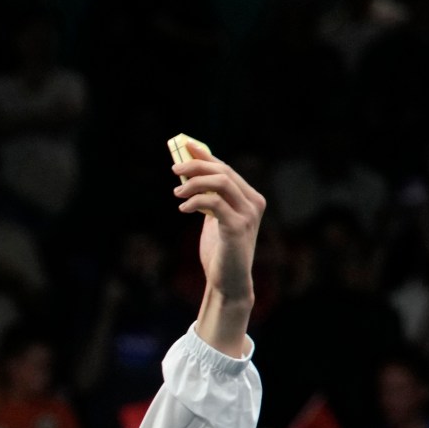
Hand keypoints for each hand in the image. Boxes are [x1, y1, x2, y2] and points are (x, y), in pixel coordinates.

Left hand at [173, 139, 264, 310]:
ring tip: (177, 193)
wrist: (227, 281)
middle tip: (174, 168)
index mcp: (250, 198)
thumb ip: (208, 198)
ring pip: (221, 182)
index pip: (227, 169)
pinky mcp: (237, 227)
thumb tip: (188, 174)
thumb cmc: (220, 250)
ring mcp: (248, 215)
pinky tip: (183, 209)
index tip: (186, 146)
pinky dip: (195, 201)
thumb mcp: (214, 219)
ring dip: (194, 183)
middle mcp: (253, 203)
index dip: (206, 156)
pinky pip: (214, 203)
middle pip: (223, 171)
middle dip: (196, 166)